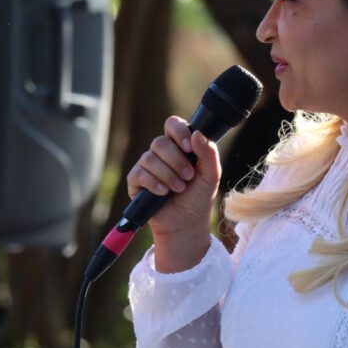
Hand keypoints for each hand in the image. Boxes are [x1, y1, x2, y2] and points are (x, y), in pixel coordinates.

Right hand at [125, 116, 220, 271]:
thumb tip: (196, 133)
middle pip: (159, 142)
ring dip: (168, 175)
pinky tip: (163, 193)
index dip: (178, 132)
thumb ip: (208, 153)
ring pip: (149, 158)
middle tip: (188, 177)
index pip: (172, 125)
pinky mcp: (136, 181)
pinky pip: (139, 174)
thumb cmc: (199, 197)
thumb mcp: (211, 175)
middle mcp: (161, 153)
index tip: (189, 147)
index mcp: (179, 146)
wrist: (187, 222)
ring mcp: (147, 166)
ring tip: (179, 189)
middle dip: (176, 161)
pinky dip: (153, 183)